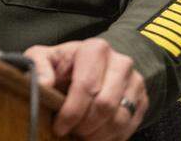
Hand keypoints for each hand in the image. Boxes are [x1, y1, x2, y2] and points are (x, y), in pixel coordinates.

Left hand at [25, 38, 146, 140]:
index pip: (86, 86)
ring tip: (82, 135)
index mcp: (95, 49)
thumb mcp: (44, 57)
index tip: (59, 127)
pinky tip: (96, 136)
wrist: (93, 63)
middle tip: (71, 132)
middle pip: (105, 105)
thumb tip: (43, 85)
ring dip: (98, 135)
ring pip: (119, 119)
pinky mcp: (142, 99)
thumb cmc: (64, 64)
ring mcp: (135, 81)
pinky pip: (130, 126)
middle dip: (85, 126)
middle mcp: (120, 62)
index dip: (71, 112)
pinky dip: (111, 137)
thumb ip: (38, 66)